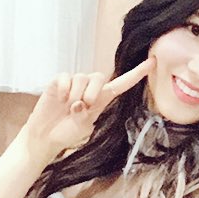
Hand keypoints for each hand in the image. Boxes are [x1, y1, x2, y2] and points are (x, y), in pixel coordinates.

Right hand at [18, 62, 150, 163]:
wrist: (45, 135)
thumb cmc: (67, 131)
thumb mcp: (83, 126)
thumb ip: (85, 115)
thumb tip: (79, 103)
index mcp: (102, 98)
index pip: (122, 83)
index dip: (137, 73)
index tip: (152, 62)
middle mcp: (90, 87)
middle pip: (98, 76)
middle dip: (91, 93)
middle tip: (81, 107)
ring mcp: (74, 82)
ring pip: (81, 78)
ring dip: (75, 95)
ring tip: (67, 106)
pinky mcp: (59, 81)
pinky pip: (65, 78)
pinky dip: (63, 90)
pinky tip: (59, 99)